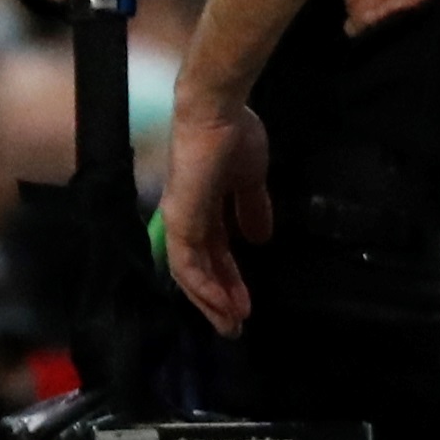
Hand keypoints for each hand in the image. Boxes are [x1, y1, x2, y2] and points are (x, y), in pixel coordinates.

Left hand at [162, 99, 271, 333]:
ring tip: (233, 322)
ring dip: (211, 301)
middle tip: (237, 326)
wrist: (218, 113)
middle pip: (200, 270)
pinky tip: (222, 303)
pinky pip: (188, 265)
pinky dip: (204, 287)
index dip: (228, 279)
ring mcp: (180, 222)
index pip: (212, 254)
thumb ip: (252, 209)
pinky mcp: (179, 222)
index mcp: (202, 208)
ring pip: (190, 275)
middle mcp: (186, 219)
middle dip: (219, 299)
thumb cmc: (235, 136)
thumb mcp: (251, 180)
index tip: (246, 303)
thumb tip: (260, 239)